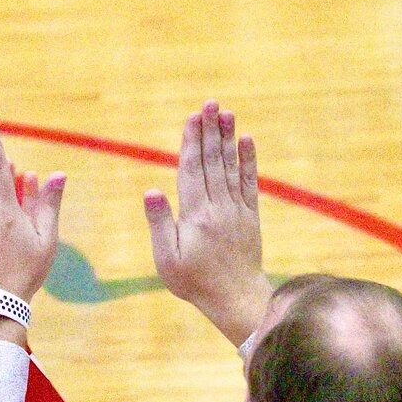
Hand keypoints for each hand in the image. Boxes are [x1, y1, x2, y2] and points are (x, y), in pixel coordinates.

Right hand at [144, 100, 272, 345]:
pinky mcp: (250, 217)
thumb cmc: (193, 281)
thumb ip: (159, 222)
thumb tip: (151, 191)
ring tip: (227, 113)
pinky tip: (247, 140)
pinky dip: (248, 160)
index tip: (192, 118)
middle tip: (210, 104)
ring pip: (231, 167)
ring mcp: (237, 210)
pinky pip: (249, 182)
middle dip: (210, 131)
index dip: (191, 142)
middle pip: (212, 161)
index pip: (192, 170)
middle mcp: (219, 207)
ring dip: (228, 138)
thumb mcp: (166, 257)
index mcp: (196, 214)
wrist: (234, 297)